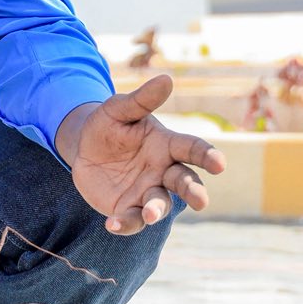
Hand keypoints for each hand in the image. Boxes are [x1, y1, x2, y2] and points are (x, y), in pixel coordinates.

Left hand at [56, 75, 224, 235]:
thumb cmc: (108, 124)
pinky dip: (125, 224)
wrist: (83, 146)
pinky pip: (132, 220)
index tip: (219, 163)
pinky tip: (111, 223)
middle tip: (201, 201)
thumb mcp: (119, 109)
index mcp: (167, 145)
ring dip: (157, 210)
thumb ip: (142, 99)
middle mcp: (163, 171)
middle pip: (185, 182)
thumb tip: (166, 79)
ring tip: (149, 213)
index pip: (193, 149)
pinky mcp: (128, 208)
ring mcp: (147, 192)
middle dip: (194, 191)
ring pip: (161, 205)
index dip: (207, 156)